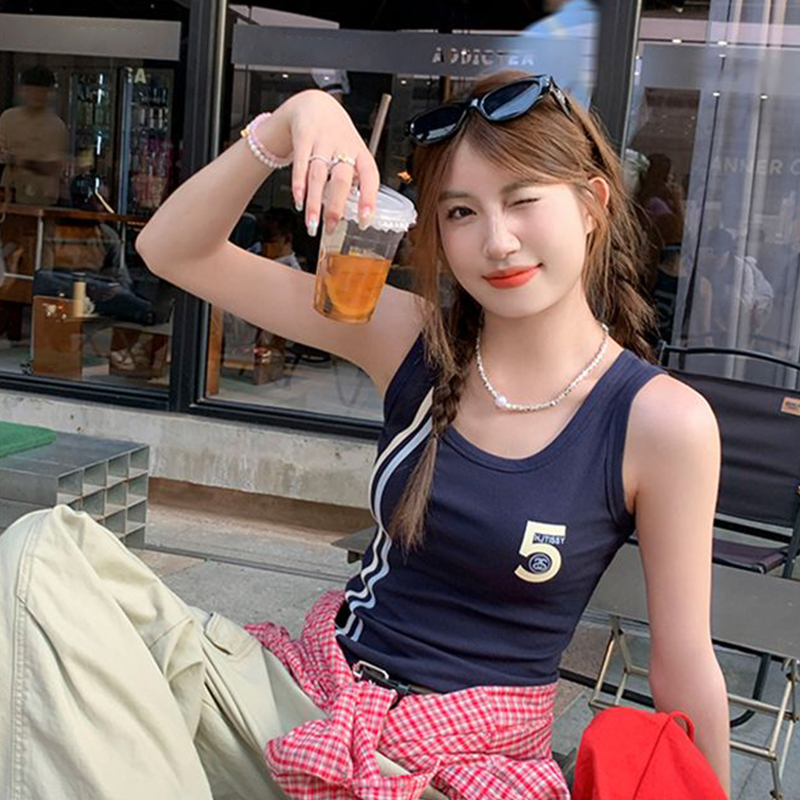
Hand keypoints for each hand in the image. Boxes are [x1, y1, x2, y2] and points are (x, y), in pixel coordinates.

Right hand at [266, 90, 378, 236]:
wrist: (315, 105)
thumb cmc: (337, 136)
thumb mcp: (352, 153)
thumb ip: (354, 181)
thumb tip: (355, 212)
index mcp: (360, 153)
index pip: (370, 176)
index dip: (369, 199)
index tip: (365, 220)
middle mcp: (343, 146)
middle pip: (341, 179)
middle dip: (335, 206)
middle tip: (331, 227)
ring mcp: (323, 141)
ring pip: (318, 175)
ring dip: (314, 202)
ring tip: (312, 223)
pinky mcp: (303, 137)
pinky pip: (300, 163)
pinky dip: (299, 184)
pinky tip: (298, 200)